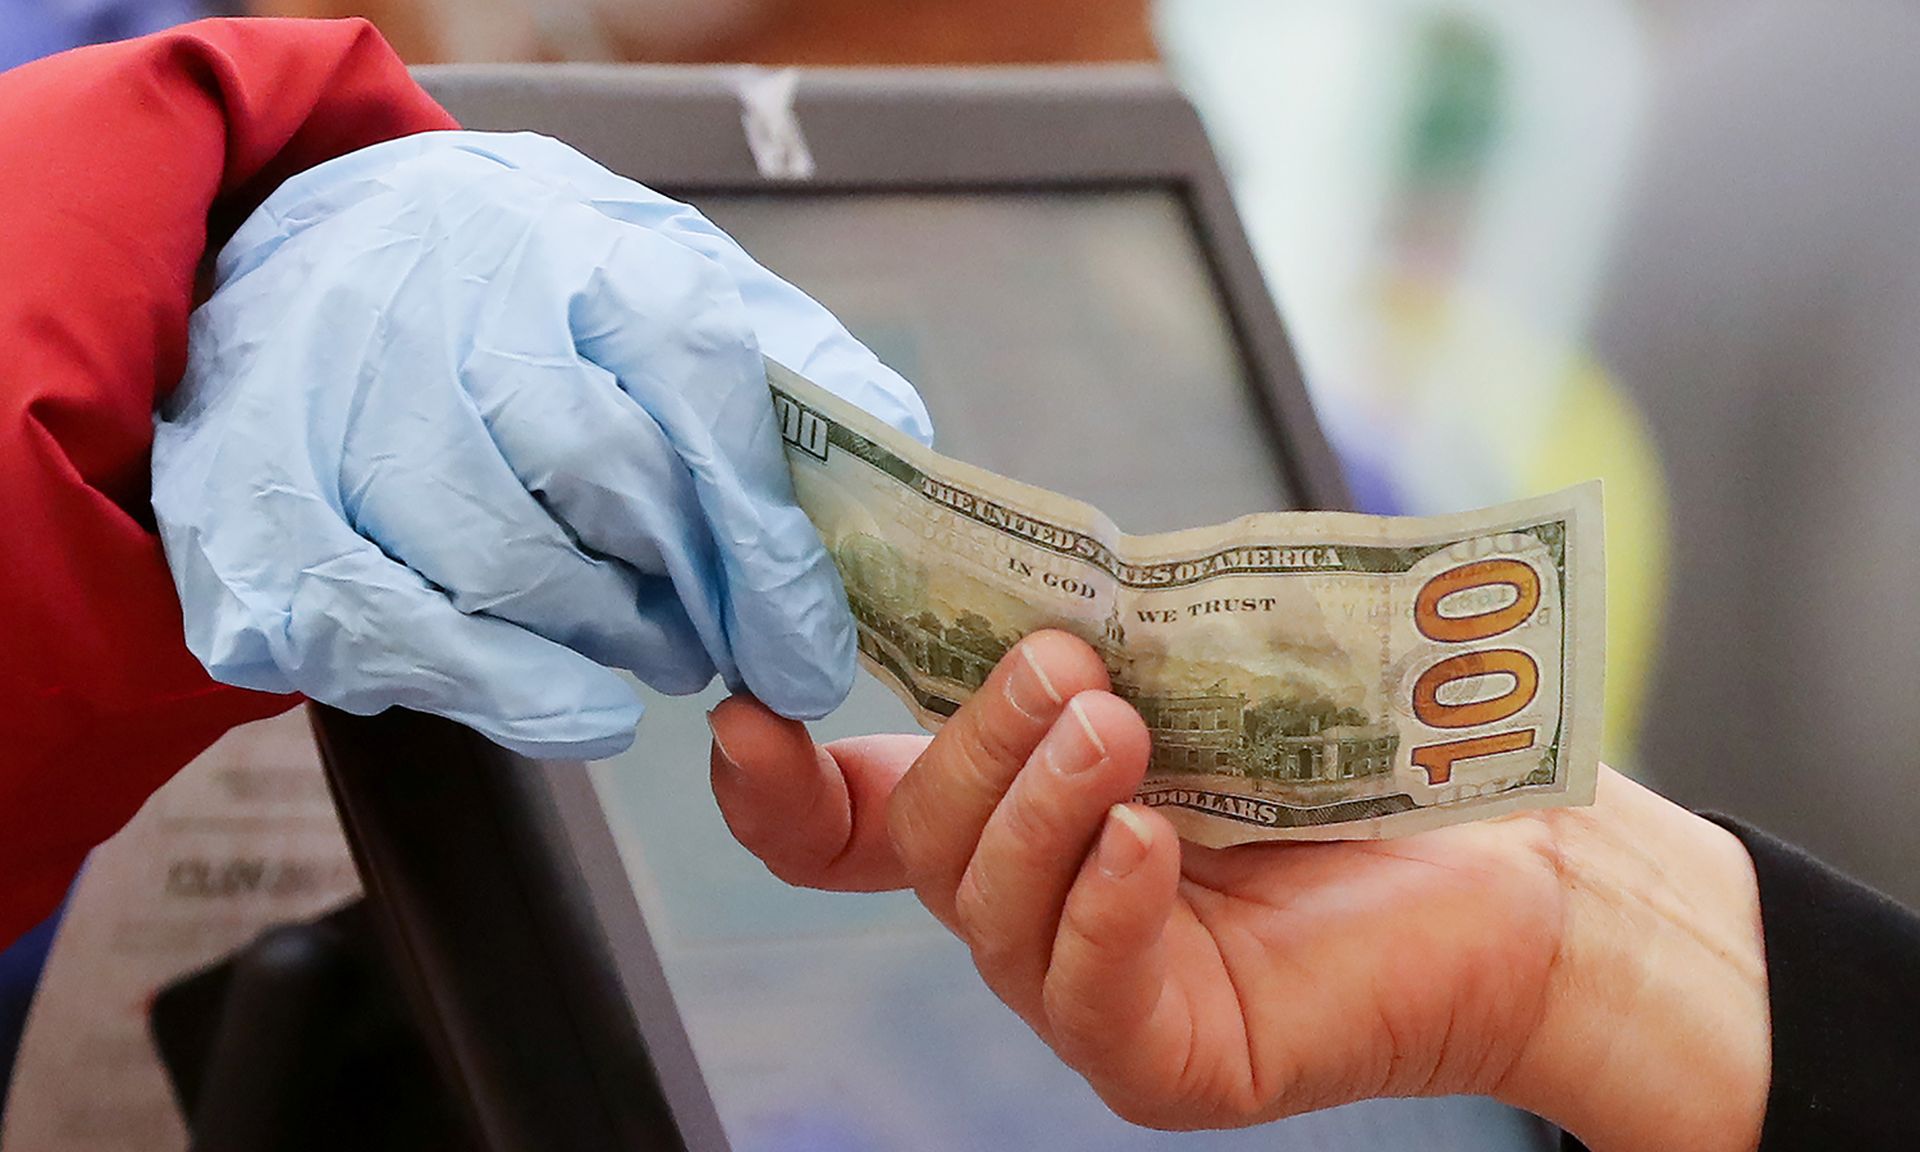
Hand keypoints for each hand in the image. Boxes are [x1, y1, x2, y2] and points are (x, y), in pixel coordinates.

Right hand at [154, 131, 929, 758]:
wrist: (314, 260)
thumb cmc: (524, 293)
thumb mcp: (667, 280)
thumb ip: (791, 368)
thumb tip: (901, 463)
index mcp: (572, 242)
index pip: (698, 379)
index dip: (765, 539)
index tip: (810, 652)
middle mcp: (446, 302)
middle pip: (603, 478)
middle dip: (688, 594)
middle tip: (724, 647)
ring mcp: (336, 401)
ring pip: (503, 567)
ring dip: (602, 641)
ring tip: (641, 646)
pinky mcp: (253, 505)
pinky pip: (388, 632)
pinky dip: (501, 690)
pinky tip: (566, 700)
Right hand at [710, 631, 1770, 1149]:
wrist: (1512, 858)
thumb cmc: (1354, 753)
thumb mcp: (1195, 667)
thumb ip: (1089, 639)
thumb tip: (995, 586)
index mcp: (1020, 811)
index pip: (851, 822)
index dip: (778, 787)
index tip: (749, 714)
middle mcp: (1033, 905)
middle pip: (927, 838)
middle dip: (979, 741)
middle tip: (1068, 666)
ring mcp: (1088, 991)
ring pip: (990, 911)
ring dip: (1039, 804)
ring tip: (1120, 729)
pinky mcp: (1161, 1059)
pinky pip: (1085, 994)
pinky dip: (1101, 907)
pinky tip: (1149, 844)